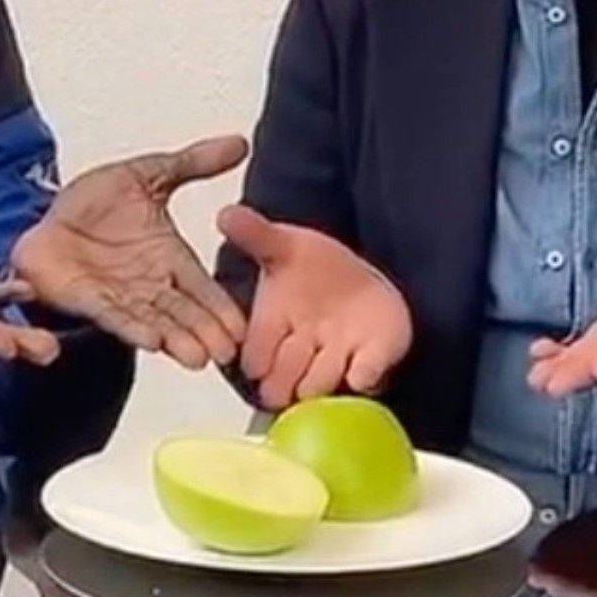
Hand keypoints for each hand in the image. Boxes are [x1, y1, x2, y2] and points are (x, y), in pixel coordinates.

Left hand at [11, 136, 248, 368]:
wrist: (44, 216)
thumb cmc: (94, 205)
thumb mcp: (147, 175)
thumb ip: (193, 163)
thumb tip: (239, 143)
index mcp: (169, 257)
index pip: (202, 286)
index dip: (221, 307)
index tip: (243, 328)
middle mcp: (149, 284)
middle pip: (184, 312)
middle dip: (206, 332)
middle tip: (228, 352)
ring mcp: (120, 297)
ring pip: (156, 322)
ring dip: (176, 341)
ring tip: (198, 357)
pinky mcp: (88, 301)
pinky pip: (114, 317)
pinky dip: (133, 330)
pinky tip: (152, 342)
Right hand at [217, 206, 411, 408]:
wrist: (358, 281)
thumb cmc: (313, 269)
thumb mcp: (283, 244)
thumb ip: (255, 234)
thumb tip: (225, 214)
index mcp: (271, 324)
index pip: (254, 354)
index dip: (256, 359)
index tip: (256, 362)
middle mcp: (300, 350)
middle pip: (285, 379)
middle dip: (286, 380)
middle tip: (290, 377)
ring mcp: (336, 357)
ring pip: (320, 383)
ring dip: (320, 379)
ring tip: (326, 361)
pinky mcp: (370, 358)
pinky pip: (365, 375)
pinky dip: (363, 376)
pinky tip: (361, 372)